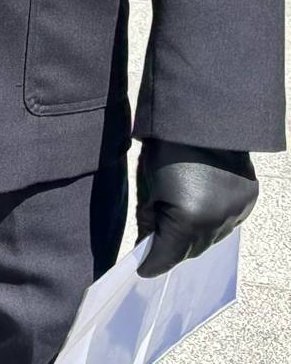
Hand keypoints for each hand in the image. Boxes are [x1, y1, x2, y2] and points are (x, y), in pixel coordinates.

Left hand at [136, 139, 258, 277]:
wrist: (202, 122)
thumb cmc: (165, 149)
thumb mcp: (148, 186)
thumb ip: (149, 220)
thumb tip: (148, 243)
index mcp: (188, 219)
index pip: (168, 255)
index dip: (153, 264)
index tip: (142, 269)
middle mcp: (218, 222)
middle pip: (193, 250)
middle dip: (174, 250)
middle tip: (158, 247)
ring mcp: (237, 213)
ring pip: (213, 239)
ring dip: (195, 238)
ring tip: (179, 227)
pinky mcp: (248, 202)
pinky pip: (228, 222)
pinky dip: (213, 222)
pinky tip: (201, 211)